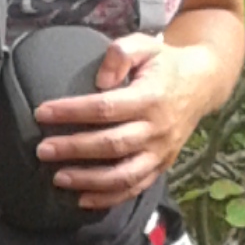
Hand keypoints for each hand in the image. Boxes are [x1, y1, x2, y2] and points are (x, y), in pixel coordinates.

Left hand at [33, 31, 217, 209]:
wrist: (202, 85)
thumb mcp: (146, 44)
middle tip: (42, 149)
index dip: (71, 112)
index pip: (105, 108)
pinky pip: (134, 188)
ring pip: (123, 175)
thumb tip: (100, 80)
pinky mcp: (161, 166)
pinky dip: (108, 198)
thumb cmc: (165, 63)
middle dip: (73, 149)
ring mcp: (160, 152)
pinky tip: (82, 199)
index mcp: (151, 98)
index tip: (42, 113)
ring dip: (88, 180)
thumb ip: (121, 53)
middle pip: (111, 145)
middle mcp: (157, 129)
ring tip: (58, 178)